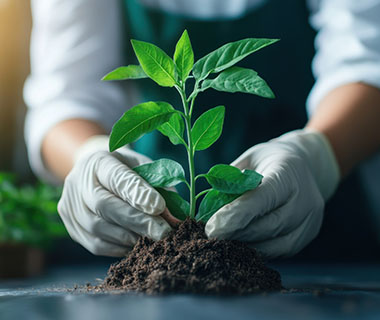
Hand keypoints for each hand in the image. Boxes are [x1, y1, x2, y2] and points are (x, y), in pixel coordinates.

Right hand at [58, 135, 171, 256]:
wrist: (95, 174)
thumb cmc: (127, 170)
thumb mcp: (144, 168)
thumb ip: (158, 187)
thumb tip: (173, 217)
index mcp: (100, 161)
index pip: (117, 177)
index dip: (137, 193)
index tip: (159, 207)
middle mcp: (79, 180)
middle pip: (104, 205)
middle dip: (137, 222)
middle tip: (163, 233)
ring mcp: (69, 203)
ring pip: (98, 228)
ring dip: (129, 238)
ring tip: (153, 241)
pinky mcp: (69, 224)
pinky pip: (94, 244)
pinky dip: (118, 248)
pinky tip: (137, 246)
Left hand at [205, 129, 339, 258]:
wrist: (304, 164)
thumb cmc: (267, 161)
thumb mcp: (247, 161)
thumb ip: (230, 182)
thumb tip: (205, 209)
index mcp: (287, 171)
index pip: (262, 198)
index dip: (236, 215)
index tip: (211, 228)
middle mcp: (305, 198)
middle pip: (269, 225)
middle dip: (236, 234)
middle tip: (210, 237)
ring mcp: (310, 220)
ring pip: (276, 244)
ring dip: (245, 246)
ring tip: (222, 242)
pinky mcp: (307, 235)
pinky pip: (280, 250)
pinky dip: (258, 250)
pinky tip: (240, 245)